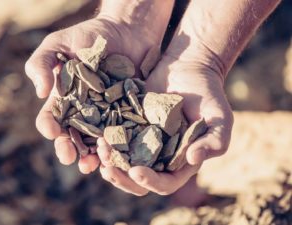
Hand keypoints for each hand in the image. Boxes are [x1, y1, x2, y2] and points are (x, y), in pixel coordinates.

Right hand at [25, 7, 171, 173]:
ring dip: (92, 156)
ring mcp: (105, 117)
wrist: (127, 29)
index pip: (49, 119)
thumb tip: (40, 93)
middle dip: (68, 150)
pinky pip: (121, 136)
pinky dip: (118, 147)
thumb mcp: (58, 43)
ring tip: (93, 163)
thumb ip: (41, 63)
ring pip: (95, 144)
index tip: (52, 130)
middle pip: (71, 138)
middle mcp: (81, 113)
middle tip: (70, 157)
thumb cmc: (88, 35)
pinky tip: (118, 154)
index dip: (48, 127)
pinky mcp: (127, 117)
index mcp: (62, 100)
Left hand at [97, 44, 232, 195]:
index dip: (150, 182)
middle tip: (108, 168)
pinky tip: (97, 137)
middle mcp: (158, 156)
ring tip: (100, 150)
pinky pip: (113, 139)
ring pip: (121, 162)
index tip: (136, 172)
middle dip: (122, 178)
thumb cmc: (208, 93)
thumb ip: (214, 141)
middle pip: (137, 180)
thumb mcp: (219, 117)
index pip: (164, 183)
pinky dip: (105, 141)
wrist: (187, 67)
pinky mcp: (128, 125)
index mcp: (179, 162)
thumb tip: (194, 160)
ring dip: (110, 161)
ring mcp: (141, 141)